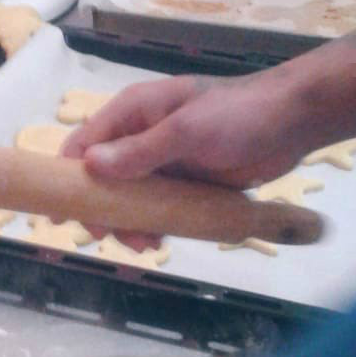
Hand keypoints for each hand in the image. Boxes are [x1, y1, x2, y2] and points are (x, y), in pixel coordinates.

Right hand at [60, 71, 314, 247]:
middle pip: (103, 177)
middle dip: (103, 209)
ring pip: (130, 198)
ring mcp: (164, 161)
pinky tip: (162, 240)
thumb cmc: (238, 114)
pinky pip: (158, 207)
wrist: (293, 122)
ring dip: (130, 222)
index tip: (62, 213)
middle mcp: (141, 136)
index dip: (68, 176)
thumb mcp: (187, 130)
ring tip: (148, 244)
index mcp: (133, 112)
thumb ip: (140, 151)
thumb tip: (89, 166)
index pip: (84, 143)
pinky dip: (154, 224)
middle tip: (112, 237)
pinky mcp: (185, 183)